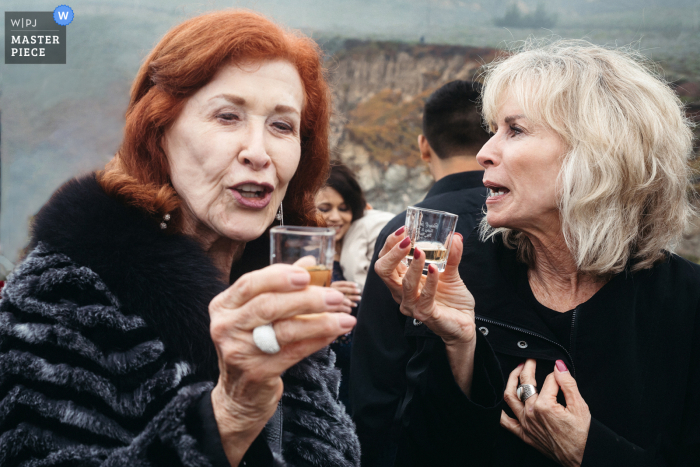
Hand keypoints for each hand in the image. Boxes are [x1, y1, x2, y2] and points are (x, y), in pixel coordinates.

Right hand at [208, 263, 355, 464]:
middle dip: (307, 298)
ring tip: (344, 317)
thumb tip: (309, 262)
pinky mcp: (256, 372)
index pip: (250, 283)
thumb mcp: (256, 314)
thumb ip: (280, 286)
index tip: (307, 274)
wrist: (239, 394)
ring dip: (320, 321)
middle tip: (336, 297)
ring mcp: (239, 351)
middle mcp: (225, 327)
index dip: (279, 276)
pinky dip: (317, 340)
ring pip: (284, 330)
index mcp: (223, 306)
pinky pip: (294, 352)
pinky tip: (333, 333)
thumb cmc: (251, 345)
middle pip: (269, 305)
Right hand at [331, 281, 360, 308]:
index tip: (357, 285)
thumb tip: (356, 286)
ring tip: (360, 298)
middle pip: (345, 290)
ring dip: (354, 297)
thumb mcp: (337, 289)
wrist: (325, 303)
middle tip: (359, 291)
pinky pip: (344, 304)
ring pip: (345, 297)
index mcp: (333, 285)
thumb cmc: (334, 295)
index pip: (343, 283)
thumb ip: (345, 288)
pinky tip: (355, 304)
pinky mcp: (333, 305)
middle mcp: (332, 290)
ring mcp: (332, 298)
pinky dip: (351, 304)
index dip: (350, 284)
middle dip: (353, 290)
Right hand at [374, 228, 475, 346]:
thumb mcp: (450, 272)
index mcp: (401, 281)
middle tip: (407, 239)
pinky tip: (435, 269)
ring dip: (413, 265)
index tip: (404, 229)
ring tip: (421, 252)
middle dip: (393, 252)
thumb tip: (456, 236)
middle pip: (384, 271)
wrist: (464, 323)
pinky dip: (430, 281)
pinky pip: (424, 296)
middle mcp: (401, 293)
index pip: (385, 261)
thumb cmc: (451, 298)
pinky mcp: (424, 314)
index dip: (390, 244)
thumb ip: (451, 255)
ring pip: (403, 283)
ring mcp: (411, 305)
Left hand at [501, 359, 590, 466]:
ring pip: (510, 396)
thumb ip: (568, 383)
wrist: (579, 457)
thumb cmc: (582, 435)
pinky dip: (499, 410)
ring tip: (516, 370)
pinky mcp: (522, 433)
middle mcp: (531, 412)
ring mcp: (525, 423)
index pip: (548, 380)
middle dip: (527, 366)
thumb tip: (559, 365)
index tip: (560, 373)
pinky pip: (504, 421)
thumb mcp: (580, 406)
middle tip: (530, 359)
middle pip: (525, 383)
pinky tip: (501, 401)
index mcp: (545, 405)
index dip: (555, 374)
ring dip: (511, 380)